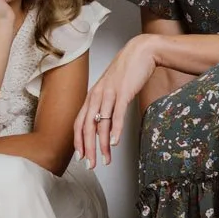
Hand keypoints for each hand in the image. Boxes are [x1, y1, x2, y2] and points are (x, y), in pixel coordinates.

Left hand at [73, 34, 157, 167]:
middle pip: (87, 127)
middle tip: (90, 165)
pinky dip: (115, 130)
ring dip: (102, 145)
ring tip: (105, 160)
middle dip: (88, 149)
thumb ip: (105, 104)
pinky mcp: (123, 92)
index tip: (81, 157)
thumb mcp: (110, 88)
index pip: (79, 123)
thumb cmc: (126, 72)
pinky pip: (117, 114)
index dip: (78, 142)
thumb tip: (103, 121)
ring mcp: (109, 94)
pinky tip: (114, 143)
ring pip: (101, 124)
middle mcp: (97, 96)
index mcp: (92, 96)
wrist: (140, 52)